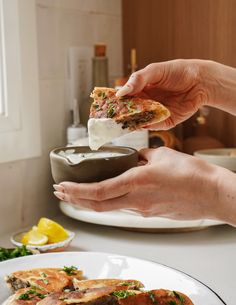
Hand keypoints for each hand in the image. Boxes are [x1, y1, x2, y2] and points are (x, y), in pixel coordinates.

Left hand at [53, 147, 220, 220]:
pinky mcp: (151, 213)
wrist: (212, 193)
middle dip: (75, 200)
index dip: (76, 192)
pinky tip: (109, 194)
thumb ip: (141, 158)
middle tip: (61, 193)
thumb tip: (133, 159)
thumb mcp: (161, 156)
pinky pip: (126, 207)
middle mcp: (137, 201)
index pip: (98, 191)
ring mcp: (143, 210)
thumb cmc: (191, 173)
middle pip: (97, 206)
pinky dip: (111, 201)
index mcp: (137, 182)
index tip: (62, 188)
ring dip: (91, 201)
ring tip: (78, 194)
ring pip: (110, 208)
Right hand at [116, 59, 211, 129]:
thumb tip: (120, 93)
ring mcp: (155, 113)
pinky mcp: (165, 121)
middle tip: (112, 118)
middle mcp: (146, 102)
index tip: (106, 106)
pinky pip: (153, 126)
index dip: (116, 102)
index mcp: (141, 89)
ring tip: (122, 123)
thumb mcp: (155, 71)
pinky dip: (146, 126)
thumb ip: (138, 80)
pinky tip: (139, 125)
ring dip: (131, 123)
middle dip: (121, 115)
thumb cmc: (178, 71)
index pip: (124, 97)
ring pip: (139, 121)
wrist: (201, 81)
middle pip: (130, 111)